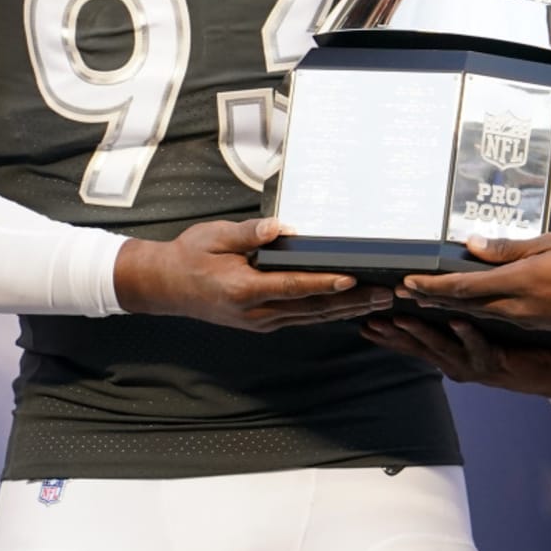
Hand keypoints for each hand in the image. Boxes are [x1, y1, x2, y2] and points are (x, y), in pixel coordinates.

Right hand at [113, 217, 392, 330]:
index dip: (325, 283)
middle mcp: (255, 313)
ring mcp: (260, 322)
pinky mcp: (263, 322)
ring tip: (380, 301)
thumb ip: (250, 233)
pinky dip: (329, 312)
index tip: (353, 278)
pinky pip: (302, 318)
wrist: (164, 286)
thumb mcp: (215, 236)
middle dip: (352, 301)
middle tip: (386, 292)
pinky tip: (351, 307)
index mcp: (243, 290)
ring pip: (312, 317)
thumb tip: (282, 227)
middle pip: (312, 308)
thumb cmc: (190, 256)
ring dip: (347, 310)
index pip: (293, 287)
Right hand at [360, 314, 550, 396]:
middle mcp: (456, 361)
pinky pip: (479, 346)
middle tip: (372, 321)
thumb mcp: (477, 332)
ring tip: (402, 319)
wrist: (545, 373)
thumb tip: (434, 298)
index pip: (413, 344)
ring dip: (422, 333)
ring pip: (442, 347)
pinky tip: (457, 321)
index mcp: (450, 352)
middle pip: (419, 347)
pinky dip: (467, 334)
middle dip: (394, 335)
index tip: (365, 326)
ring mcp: (473, 363)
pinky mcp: (494, 361)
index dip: (389, 337)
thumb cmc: (512, 349)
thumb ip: (456, 316)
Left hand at [400, 233, 550, 332]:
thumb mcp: (549, 245)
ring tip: (423, 299)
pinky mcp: (530, 324)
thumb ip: (508, 248)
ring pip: (476, 312)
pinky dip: (470, 310)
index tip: (409, 282)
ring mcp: (522, 320)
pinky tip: (463, 304)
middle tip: (404, 292)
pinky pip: (493, 317)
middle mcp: (514, 307)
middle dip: (431, 299)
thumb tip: (473, 245)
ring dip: (447, 306)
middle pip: (463, 305)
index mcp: (517, 284)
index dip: (433, 287)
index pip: (464, 287)